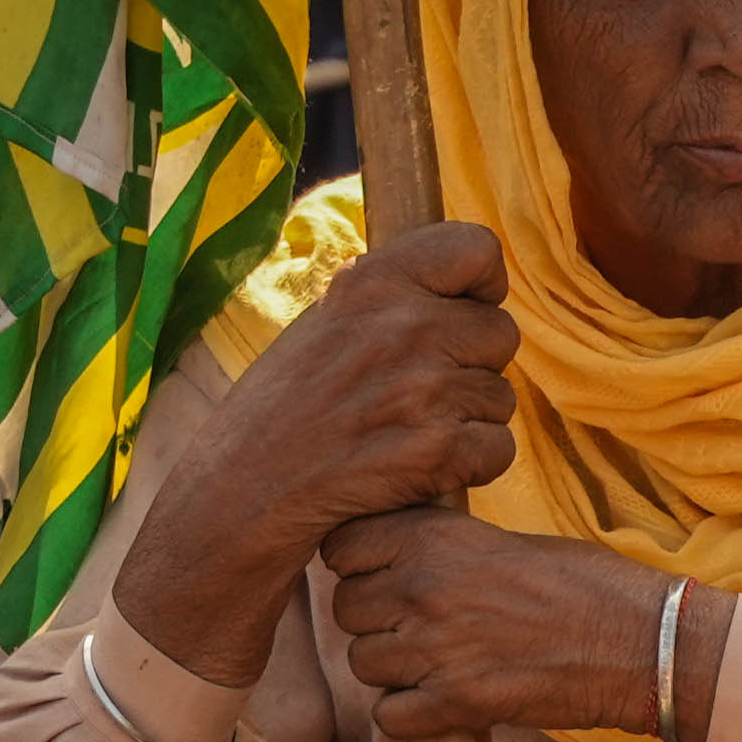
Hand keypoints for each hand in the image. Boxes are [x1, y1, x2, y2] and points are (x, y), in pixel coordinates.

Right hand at [109, 222, 515, 689]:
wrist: (240, 494)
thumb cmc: (285, 410)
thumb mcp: (324, 325)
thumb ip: (391, 298)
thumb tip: (468, 277)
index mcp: (370, 283)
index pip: (476, 248)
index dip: (482, 283)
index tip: (463, 307)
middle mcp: (402, 326)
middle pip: (501, 332)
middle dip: (472, 365)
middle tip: (413, 394)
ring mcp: (423, 389)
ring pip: (501, 396)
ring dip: (466, 419)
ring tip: (400, 431)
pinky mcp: (438, 449)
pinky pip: (498, 447)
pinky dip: (468, 465)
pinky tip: (414, 467)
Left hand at [320, 510, 681, 741]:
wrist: (647, 645)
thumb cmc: (593, 587)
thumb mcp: (511, 541)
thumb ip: (446, 546)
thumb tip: (399, 556)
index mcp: (437, 538)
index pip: (341, 547)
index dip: (359, 565)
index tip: (386, 577)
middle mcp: (425, 588)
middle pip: (347, 610)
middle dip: (377, 622)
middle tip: (425, 629)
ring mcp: (437, 647)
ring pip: (364, 664)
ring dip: (396, 671)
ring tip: (444, 665)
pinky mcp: (457, 702)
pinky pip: (390, 716)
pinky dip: (412, 716)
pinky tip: (447, 703)